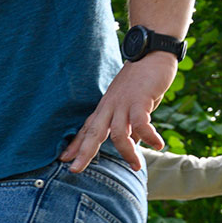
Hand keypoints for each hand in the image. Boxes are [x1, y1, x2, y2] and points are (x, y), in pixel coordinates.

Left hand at [61, 57, 177, 172]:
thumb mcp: (131, 103)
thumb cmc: (142, 79)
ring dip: (127, 153)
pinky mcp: (139, 100)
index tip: (63, 159)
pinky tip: (158, 145)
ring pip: (117, 134)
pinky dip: (149, 136)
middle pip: (93, 133)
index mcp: (105, 108)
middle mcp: (110, 107)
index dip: (76, 145)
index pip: (87, 129)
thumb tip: (135, 141)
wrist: (152, 51)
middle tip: (75, 170)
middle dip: (83, 153)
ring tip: (137, 166)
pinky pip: (140, 123)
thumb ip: (130, 123)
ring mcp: (123, 103)